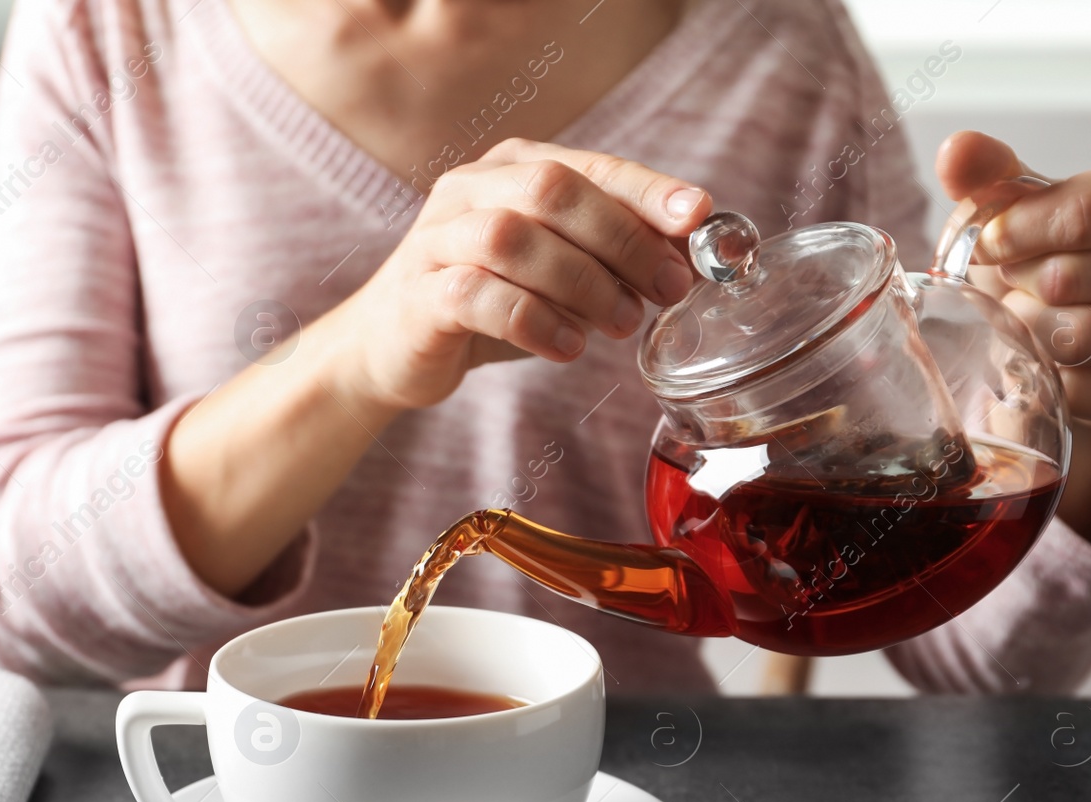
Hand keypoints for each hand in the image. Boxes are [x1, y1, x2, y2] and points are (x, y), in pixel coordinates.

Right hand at [324, 138, 710, 412]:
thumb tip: (691, 260)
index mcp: (509, 169)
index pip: (590, 166)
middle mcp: (468, 190)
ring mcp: (437, 239)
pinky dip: (533, 320)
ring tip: (620, 324)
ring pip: (513, 238)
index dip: (648, 190)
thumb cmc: (487, 304)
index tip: (699, 216)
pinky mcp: (419, 293)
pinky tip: (567, 347)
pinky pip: (477, 295)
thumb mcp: (558, 273)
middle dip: (622, 240)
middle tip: (667, 290)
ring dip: (582, 283)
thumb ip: (611, 257)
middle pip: (553, 191)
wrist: (391, 348)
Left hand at [936, 131, 1090, 547]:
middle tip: (1010, 287)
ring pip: (1080, 337)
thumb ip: (990, 176)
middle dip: (1018, 285)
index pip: (1086, 214)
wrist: (1071, 337)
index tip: (987, 245)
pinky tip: (1049, 366)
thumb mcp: (1020, 212)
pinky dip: (1052, 383)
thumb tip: (958, 150)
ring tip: (1025, 323)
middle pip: (1074, 278)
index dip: (1017, 232)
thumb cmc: (1049, 260)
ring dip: (1030, 333)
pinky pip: (1088, 393)